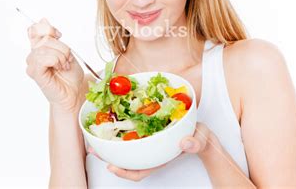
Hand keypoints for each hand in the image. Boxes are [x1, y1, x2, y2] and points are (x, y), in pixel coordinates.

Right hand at [25, 17, 83, 113]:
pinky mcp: (35, 73)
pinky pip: (43, 59)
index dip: (48, 29)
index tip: (59, 35)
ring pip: (45, 48)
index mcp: (39, 48)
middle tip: (67, 59)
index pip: (34, 29)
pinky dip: (56, 61)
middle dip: (62, 47)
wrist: (74, 92)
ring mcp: (32, 65)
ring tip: (64, 65)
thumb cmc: (70, 74)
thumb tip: (43, 19)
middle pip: (45, 38)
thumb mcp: (65, 50)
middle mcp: (33, 55)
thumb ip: (52, 37)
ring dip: (61, 55)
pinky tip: (60, 68)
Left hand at [87, 122, 217, 181]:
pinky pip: (131, 132)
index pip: (141, 170)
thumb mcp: (201, 140)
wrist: (203, 132)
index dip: (125, 172)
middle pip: (128, 159)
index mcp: (161, 157)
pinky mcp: (147, 130)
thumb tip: (185, 144)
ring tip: (93, 139)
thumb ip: (196, 143)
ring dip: (109, 144)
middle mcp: (151, 151)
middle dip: (109, 156)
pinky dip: (119, 130)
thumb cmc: (200, 138)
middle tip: (93, 150)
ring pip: (126, 147)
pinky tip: (109, 123)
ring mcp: (148, 141)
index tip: (111, 167)